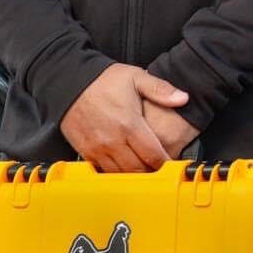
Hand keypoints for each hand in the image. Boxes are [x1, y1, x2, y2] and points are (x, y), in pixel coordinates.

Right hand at [60, 62, 188, 171]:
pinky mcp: (86, 152)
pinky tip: (123, 168)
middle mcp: (113, 140)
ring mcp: (98, 148)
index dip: (166, 163)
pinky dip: (115, 174)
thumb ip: (161, 89)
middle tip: (160, 170)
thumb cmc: (103, 80)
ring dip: (134, 175)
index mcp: (130, 124)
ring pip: (121, 174)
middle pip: (138, 170)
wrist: (69, 82)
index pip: (153, 155)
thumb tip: (183, 98)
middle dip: (151, 172)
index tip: (172, 164)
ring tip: (144, 171)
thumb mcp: (135, 77)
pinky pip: (103, 172)